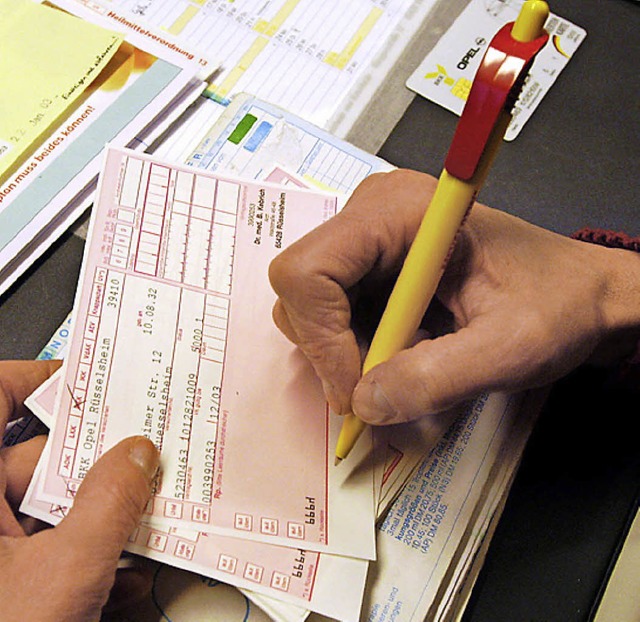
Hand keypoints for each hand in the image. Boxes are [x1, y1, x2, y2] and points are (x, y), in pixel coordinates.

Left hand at [0, 360, 159, 620]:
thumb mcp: (62, 574)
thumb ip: (110, 504)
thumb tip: (140, 453)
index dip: (40, 381)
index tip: (91, 382)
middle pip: (37, 460)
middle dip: (97, 469)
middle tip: (145, 465)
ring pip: (49, 510)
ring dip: (99, 521)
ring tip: (139, 533)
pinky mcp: (2, 578)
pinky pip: (45, 548)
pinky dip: (82, 556)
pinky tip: (112, 578)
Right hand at [269, 169, 639, 424]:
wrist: (580, 295)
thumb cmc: (558, 303)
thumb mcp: (509, 348)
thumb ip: (436, 379)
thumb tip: (364, 404)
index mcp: (400, 211)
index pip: (309, 271)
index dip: (322, 338)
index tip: (356, 390)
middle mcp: (373, 214)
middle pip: (302, 292)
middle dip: (331, 353)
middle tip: (376, 394)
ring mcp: (369, 238)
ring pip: (313, 308)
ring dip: (346, 356)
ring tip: (407, 367)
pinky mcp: (373, 264)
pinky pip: (335, 314)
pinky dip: (358, 350)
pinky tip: (405, 354)